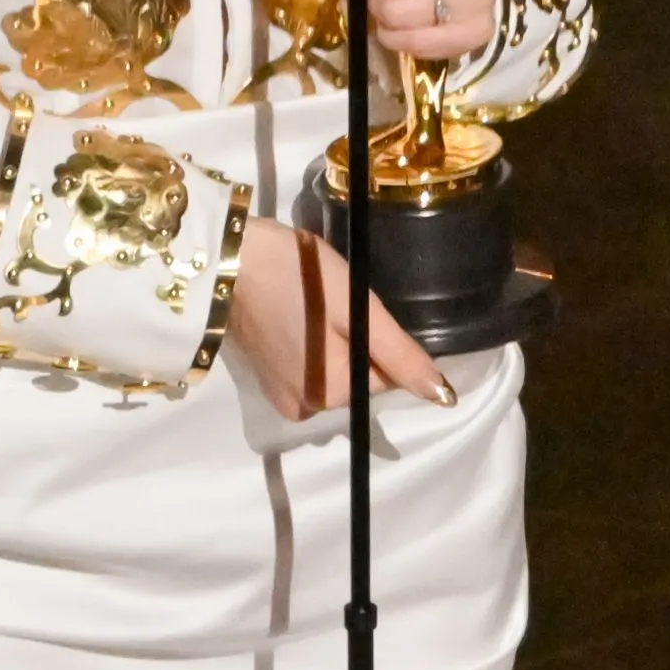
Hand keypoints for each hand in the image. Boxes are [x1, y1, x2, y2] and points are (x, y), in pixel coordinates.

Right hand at [225, 218, 454, 418]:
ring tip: (310, 307)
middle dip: (355, 341)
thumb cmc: (296, 276)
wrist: (226, 259)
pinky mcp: (266, 383)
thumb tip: (443, 396)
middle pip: (359, 377)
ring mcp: (283, 399)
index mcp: (334, 396)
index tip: (353, 305)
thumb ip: (401, 355)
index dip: (378, 336)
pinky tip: (296, 319)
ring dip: (333, 343)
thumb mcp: (357, 308)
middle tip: (330, 301)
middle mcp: (309, 410)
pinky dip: (311, 348)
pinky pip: (309, 371)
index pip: (387, 376)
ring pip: (335, 372)